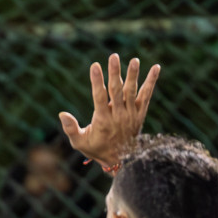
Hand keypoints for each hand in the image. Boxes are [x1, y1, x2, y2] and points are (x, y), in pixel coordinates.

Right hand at [58, 54, 160, 168]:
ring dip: (133, 75)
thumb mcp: (80, 142)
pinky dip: (151, 82)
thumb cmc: (97, 149)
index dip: (97, 81)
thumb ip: (70, 128)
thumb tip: (61, 114)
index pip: (99, 97)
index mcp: (103, 121)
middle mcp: (118, 116)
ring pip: (132, 91)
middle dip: (114, 73)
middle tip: (113, 57)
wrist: (121, 160)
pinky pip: (146, 95)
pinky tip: (156, 67)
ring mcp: (131, 114)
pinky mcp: (140, 114)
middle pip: (116, 90)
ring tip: (134, 60)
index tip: (95, 66)